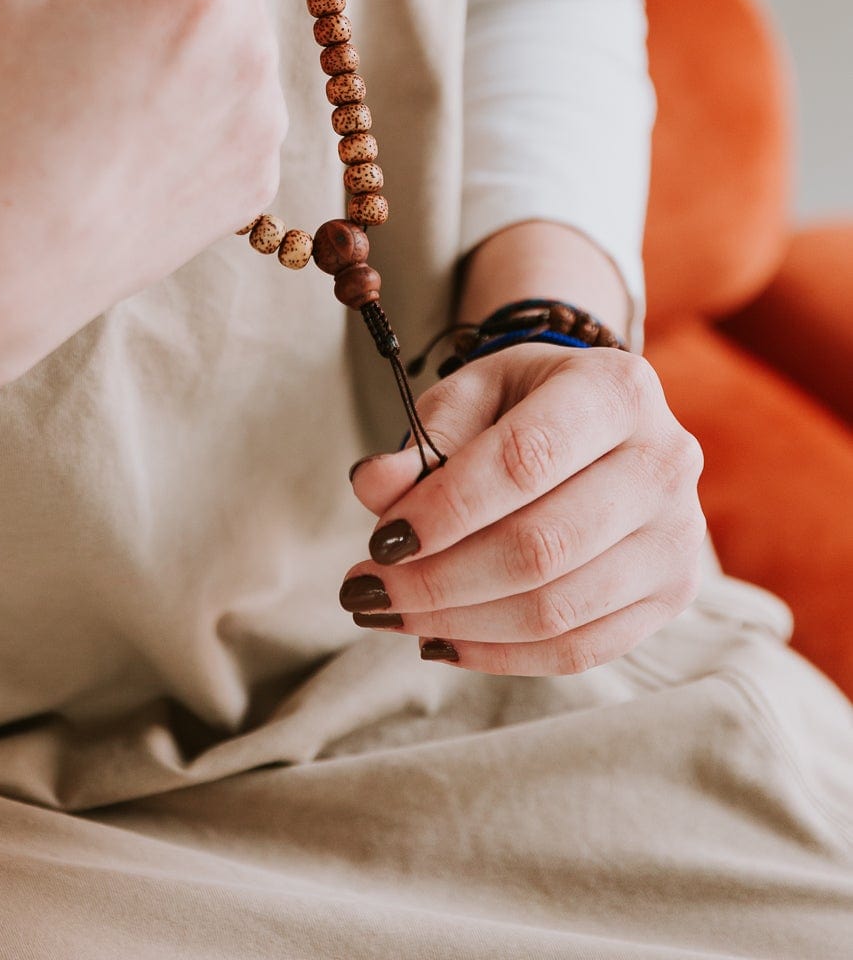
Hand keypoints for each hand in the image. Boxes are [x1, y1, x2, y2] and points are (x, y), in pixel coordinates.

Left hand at [339, 344, 706, 673]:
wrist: (597, 422)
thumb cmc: (524, 404)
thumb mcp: (472, 396)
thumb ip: (424, 440)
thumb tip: (373, 488)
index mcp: (616, 389)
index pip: (526, 460)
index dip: (447, 508)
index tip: (380, 540)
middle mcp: (664, 462)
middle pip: (543, 545)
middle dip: (440, 578)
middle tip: (366, 589)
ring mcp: (677, 537)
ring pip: (558, 609)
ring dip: (459, 622)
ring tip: (391, 613)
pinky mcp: (671, 595)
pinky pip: (579, 648)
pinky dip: (499, 653)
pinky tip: (441, 638)